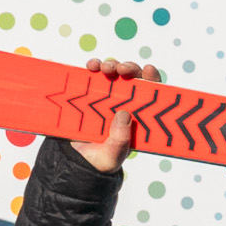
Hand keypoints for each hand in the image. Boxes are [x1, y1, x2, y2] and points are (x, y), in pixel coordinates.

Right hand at [78, 59, 159, 173]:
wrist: (72, 161)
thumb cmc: (98, 161)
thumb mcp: (111, 157)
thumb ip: (120, 142)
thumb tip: (124, 114)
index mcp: (137, 118)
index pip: (152, 96)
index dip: (153, 80)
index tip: (148, 70)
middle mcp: (124, 104)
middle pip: (133, 79)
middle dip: (130, 69)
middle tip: (122, 69)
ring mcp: (107, 97)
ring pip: (114, 74)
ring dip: (112, 65)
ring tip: (105, 68)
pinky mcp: (89, 93)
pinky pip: (93, 75)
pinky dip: (93, 67)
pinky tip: (91, 66)